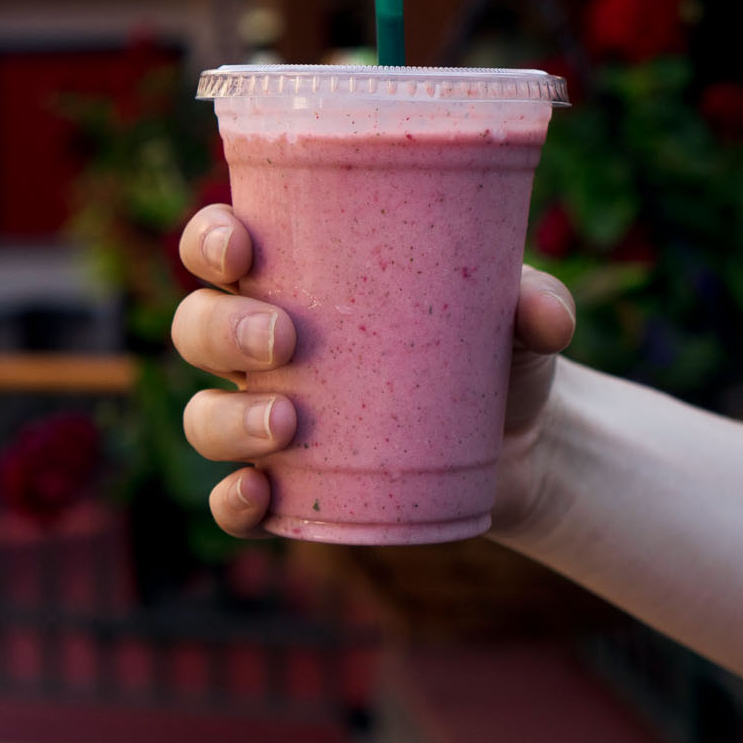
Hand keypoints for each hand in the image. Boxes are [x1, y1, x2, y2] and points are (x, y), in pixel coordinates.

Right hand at [172, 206, 575, 541]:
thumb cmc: (496, 344)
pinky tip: (260, 493)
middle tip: (285, 339)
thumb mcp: (520, 315)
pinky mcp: (294, 488)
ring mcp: (272, 417)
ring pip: (203, 415)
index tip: (243, 247)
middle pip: (197, 326)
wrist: (520, 440)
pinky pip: (234, 501)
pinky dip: (233, 502)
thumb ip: (540, 302)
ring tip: (288, 423)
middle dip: (222, 329)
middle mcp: (267, 343)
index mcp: (300, 274)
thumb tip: (545, 315)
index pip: (222, 245)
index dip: (211, 240)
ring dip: (227, 419)